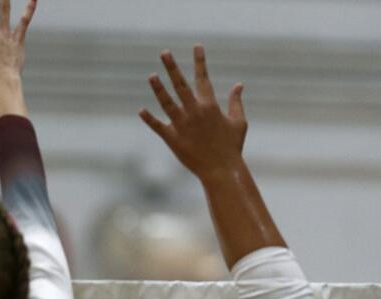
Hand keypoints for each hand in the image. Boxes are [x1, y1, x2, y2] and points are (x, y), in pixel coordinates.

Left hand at [140, 45, 246, 179]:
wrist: (222, 171)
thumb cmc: (232, 147)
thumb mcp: (239, 122)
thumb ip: (236, 102)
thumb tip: (239, 85)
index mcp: (210, 106)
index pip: (203, 79)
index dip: (200, 61)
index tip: (196, 46)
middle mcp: (194, 112)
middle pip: (181, 85)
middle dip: (172, 68)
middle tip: (164, 53)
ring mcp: (182, 125)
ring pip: (167, 103)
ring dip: (158, 89)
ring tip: (151, 76)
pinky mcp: (173, 139)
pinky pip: (158, 127)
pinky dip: (149, 119)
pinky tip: (141, 110)